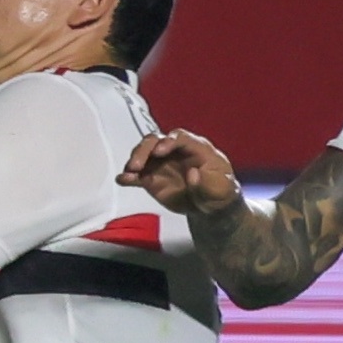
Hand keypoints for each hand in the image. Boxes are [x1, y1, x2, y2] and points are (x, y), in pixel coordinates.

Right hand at [119, 128, 243, 217]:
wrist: (210, 205)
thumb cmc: (218, 191)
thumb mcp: (220, 189)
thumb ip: (207, 183)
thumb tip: (192, 174)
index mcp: (196, 147)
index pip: (180, 137)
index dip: (168, 141)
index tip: (159, 151)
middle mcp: (175, 151)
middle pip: (155, 141)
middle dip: (144, 150)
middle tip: (136, 165)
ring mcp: (161, 163)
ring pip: (143, 153)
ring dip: (134, 160)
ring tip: (129, 173)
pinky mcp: (151, 177)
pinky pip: (137, 175)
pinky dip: (128, 176)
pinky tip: (122, 180)